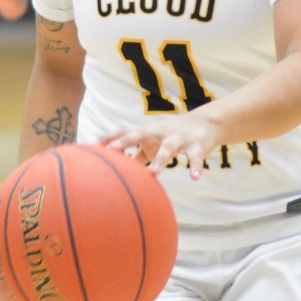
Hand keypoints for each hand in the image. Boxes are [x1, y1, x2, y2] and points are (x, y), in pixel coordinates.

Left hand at [101, 111, 223, 178]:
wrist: (206, 123)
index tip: (94, 145)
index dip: (110, 137)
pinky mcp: (197, 145)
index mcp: (148, 131)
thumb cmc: (171, 136)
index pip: (126, 131)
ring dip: (161, 160)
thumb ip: (136, 156)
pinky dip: (194, 167)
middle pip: (140, 134)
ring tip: (154, 174)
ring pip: (168, 148)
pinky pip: (195, 157)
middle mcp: (161, 131)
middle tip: (112, 150)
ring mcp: (179, 137)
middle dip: (125, 141)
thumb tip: (115, 170)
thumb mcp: (153, 143)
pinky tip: (194, 177)